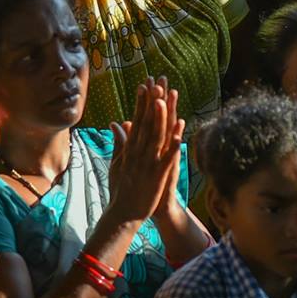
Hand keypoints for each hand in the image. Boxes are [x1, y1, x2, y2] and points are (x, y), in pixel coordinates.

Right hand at [107, 78, 182, 225]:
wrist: (123, 214)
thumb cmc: (120, 189)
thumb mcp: (116, 162)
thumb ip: (119, 142)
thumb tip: (116, 122)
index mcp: (130, 149)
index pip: (136, 121)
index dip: (141, 102)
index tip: (144, 85)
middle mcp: (138, 152)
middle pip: (146, 123)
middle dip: (151, 102)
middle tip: (155, 83)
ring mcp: (148, 163)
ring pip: (156, 136)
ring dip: (161, 117)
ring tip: (165, 98)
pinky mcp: (157, 175)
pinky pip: (167, 157)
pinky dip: (174, 144)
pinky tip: (181, 131)